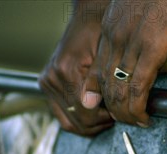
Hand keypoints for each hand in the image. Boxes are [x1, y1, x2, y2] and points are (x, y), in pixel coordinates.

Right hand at [39, 0, 113, 135]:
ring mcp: (47, 83)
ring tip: (106, 116)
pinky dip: (79, 118)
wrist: (86, 16)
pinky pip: (62, 114)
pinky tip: (94, 113)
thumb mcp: (108, 56)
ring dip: (89, 124)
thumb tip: (109, 112)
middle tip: (116, 116)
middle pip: (78, 121)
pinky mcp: (47, 86)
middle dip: (99, 123)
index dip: (105, 119)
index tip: (119, 115)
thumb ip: (104, 85)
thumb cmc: (100, 31)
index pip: (86, 113)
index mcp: (66, 71)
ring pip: (69, 122)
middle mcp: (52, 78)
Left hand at [82, 0, 166, 126]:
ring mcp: (132, 43)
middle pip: (105, 84)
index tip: (113, 106)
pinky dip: (139, 107)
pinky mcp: (152, 46)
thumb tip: (141, 48)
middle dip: (113, 109)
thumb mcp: (137, 8)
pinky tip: (144, 116)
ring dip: (126, 113)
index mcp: (111, 27)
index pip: (98, 69)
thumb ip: (131, 29)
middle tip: (126, 121)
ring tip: (136, 123)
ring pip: (118, 89)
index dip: (103, 94)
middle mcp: (115, 37)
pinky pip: (138, 85)